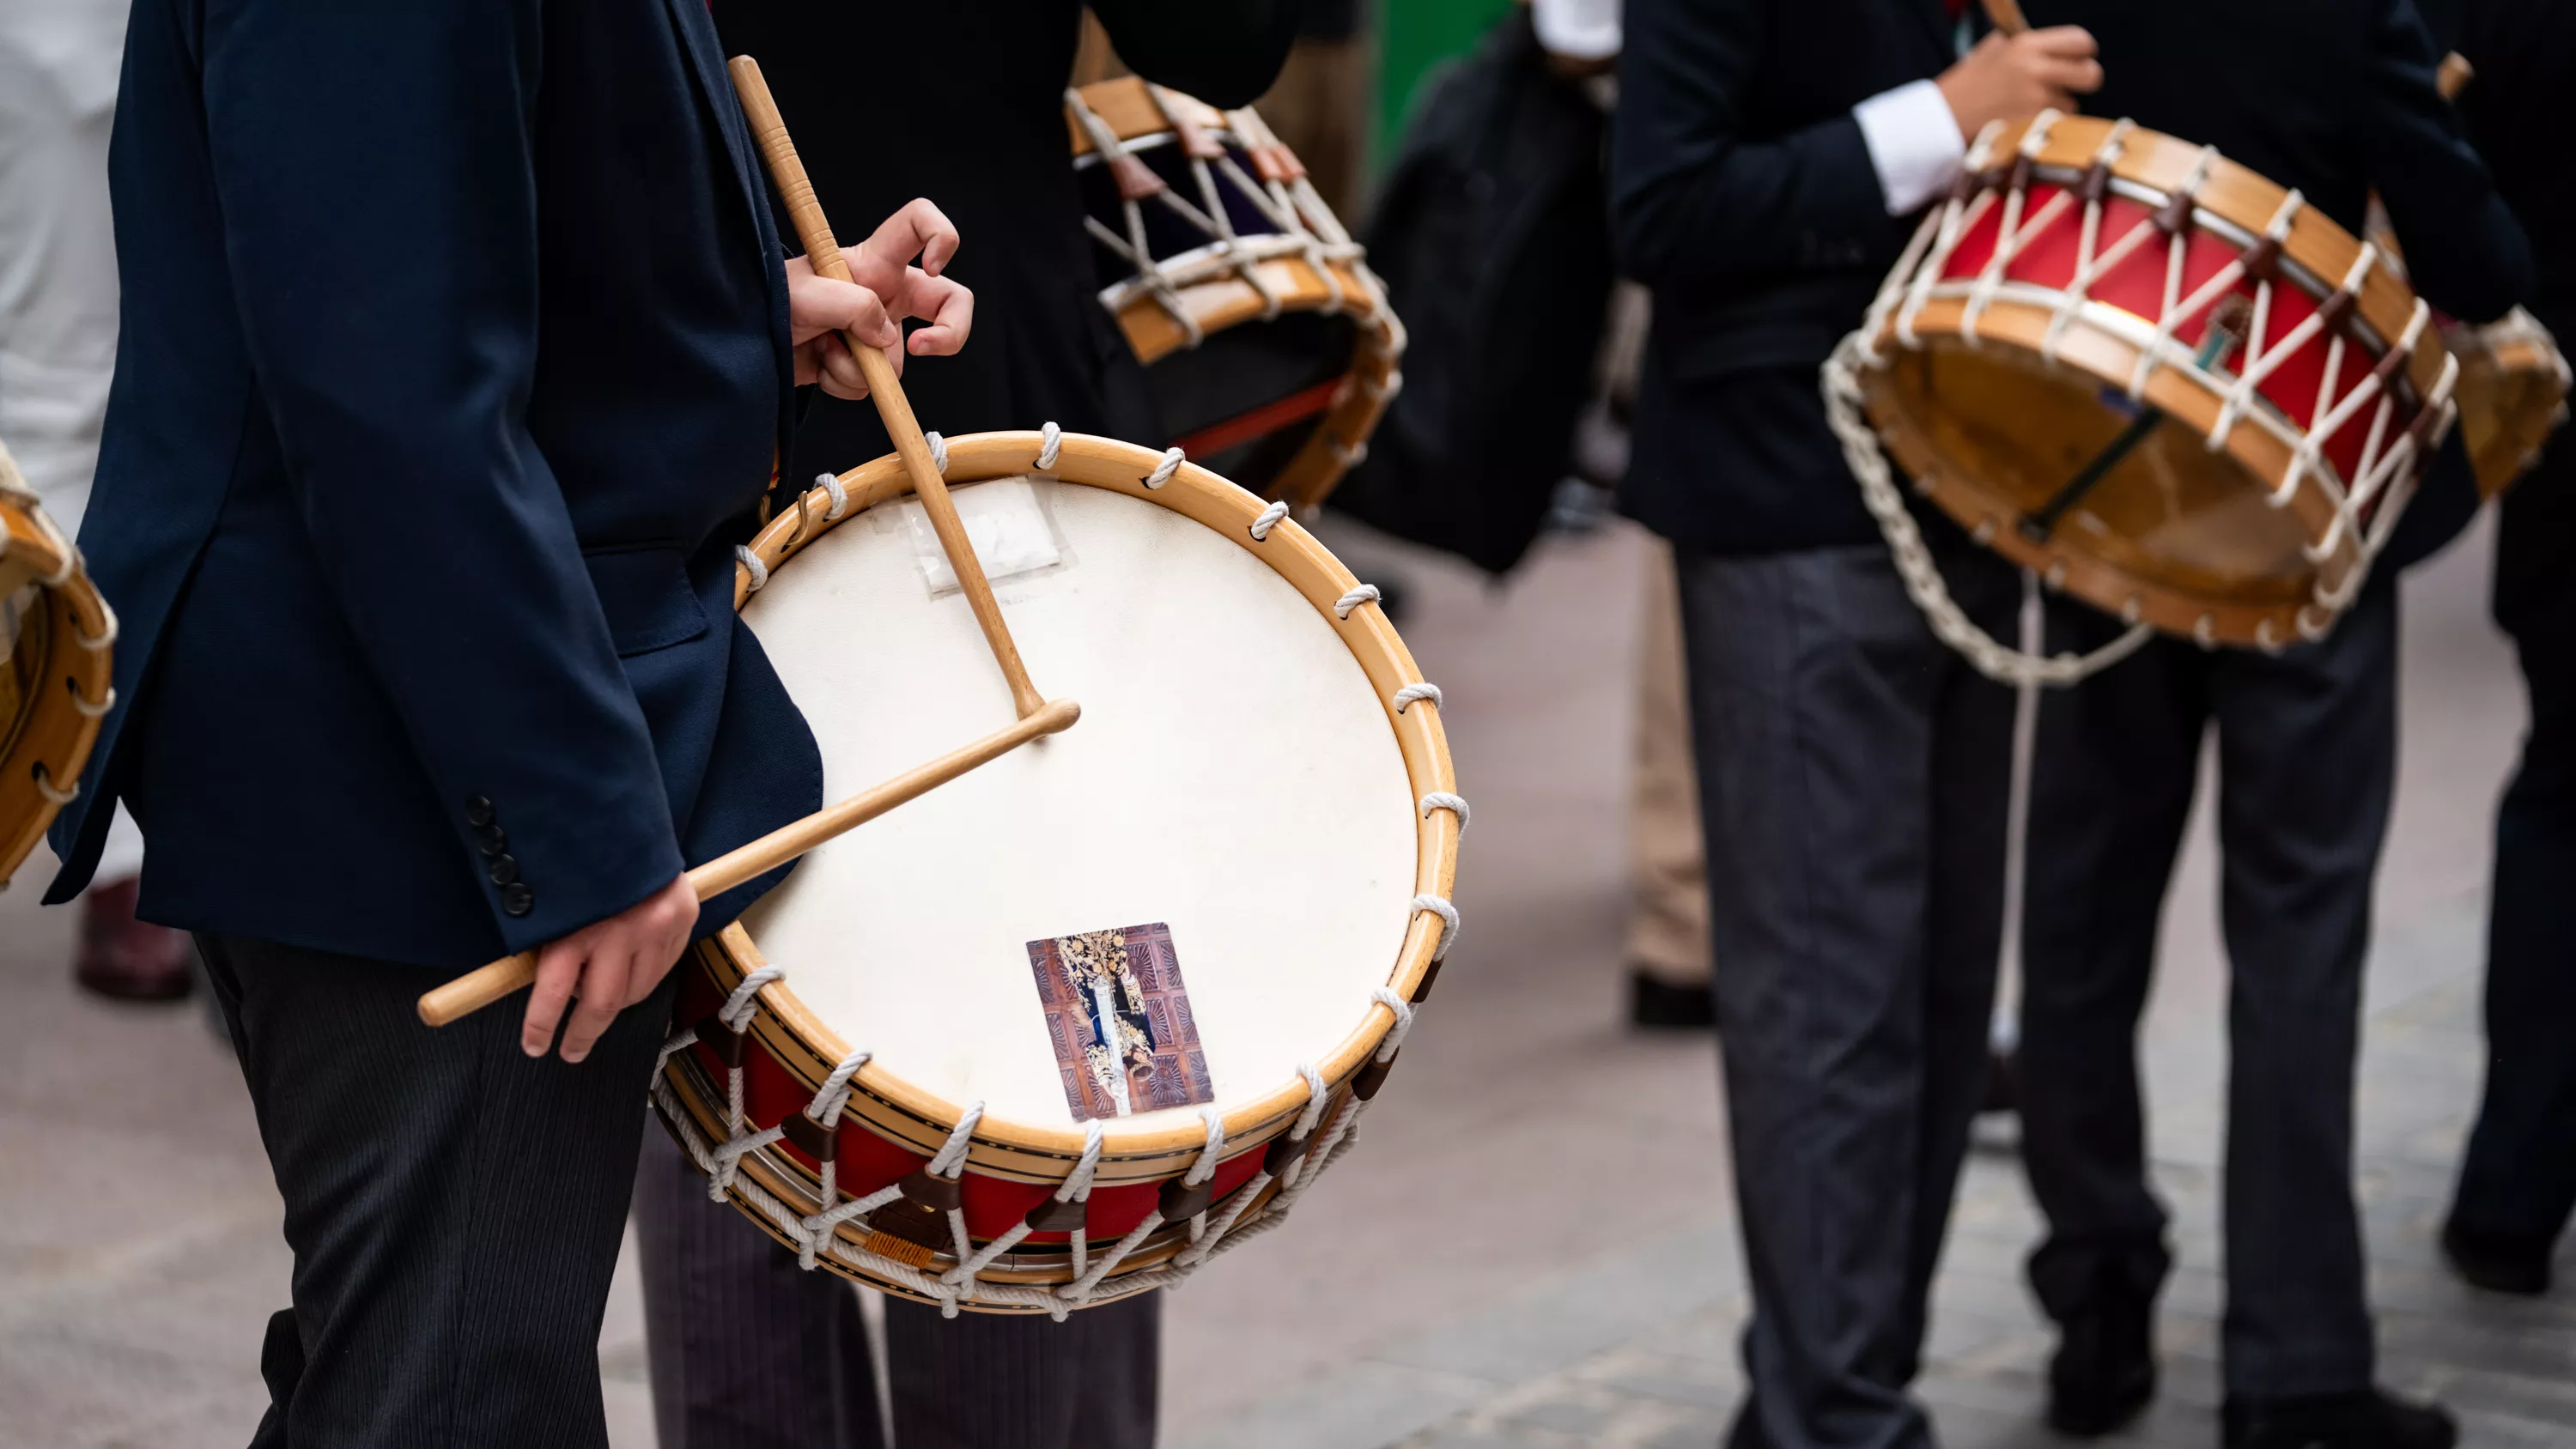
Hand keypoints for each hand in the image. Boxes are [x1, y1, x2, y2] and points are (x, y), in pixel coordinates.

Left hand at [520, 874, 698, 1061]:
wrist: (626, 819)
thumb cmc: (577, 860)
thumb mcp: (552, 900)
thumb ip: (550, 942)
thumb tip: (548, 992)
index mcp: (574, 927)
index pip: (551, 993)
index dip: (540, 1027)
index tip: (534, 1047)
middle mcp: (618, 932)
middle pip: (600, 1006)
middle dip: (580, 1035)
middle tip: (570, 1052)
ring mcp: (656, 928)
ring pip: (636, 993)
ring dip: (616, 1003)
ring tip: (600, 1002)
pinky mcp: (682, 921)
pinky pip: (662, 969)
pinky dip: (644, 977)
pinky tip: (630, 969)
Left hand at [787, 198, 974, 400]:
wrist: (745, 346)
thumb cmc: (768, 303)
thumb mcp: (804, 294)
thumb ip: (852, 306)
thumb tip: (886, 338)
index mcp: (874, 262)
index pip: (920, 224)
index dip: (941, 237)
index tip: (932, 267)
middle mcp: (883, 294)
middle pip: (949, 304)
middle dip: (949, 333)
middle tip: (920, 346)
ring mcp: (875, 332)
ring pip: (897, 361)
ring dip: (857, 365)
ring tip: (821, 348)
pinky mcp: (863, 365)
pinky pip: (873, 384)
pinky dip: (844, 382)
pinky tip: (820, 365)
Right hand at [1935, 26, 2101, 141]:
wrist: (1943, 117)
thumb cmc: (1966, 84)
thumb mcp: (1989, 52)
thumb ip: (2020, 45)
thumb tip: (2047, 45)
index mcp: (2026, 45)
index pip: (2080, 40)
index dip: (2085, 51)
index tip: (2078, 59)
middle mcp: (2035, 69)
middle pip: (2091, 74)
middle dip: (2085, 81)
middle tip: (2072, 85)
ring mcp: (2035, 99)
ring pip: (2073, 104)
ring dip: (2059, 107)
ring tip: (2033, 108)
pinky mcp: (2031, 124)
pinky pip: (2056, 125)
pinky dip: (2046, 125)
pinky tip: (2027, 122)